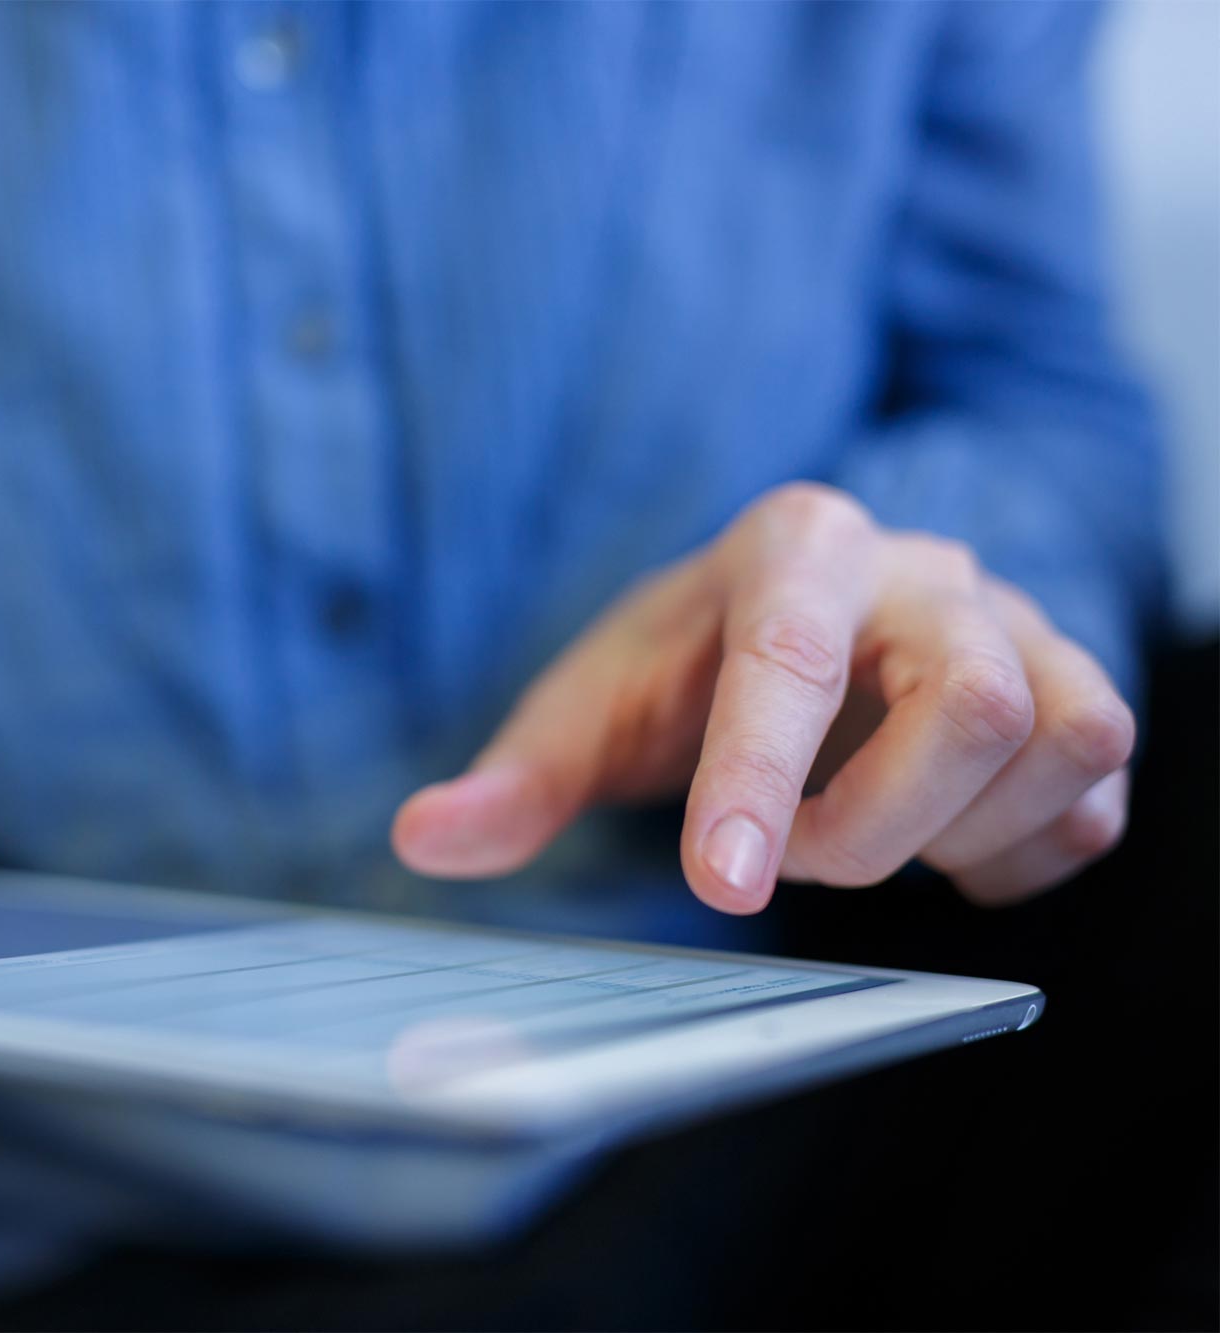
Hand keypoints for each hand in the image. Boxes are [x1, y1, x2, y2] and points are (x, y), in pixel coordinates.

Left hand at [393, 484, 1135, 913]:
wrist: (802, 622)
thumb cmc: (689, 666)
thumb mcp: (594, 708)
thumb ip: (517, 777)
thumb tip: (422, 839)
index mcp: (793, 548)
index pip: (790, 660)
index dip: (758, 781)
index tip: (717, 887)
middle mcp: (923, 570)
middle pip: (967, 705)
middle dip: (869, 825)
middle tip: (790, 849)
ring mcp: (1018, 624)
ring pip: (1061, 741)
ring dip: (952, 835)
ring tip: (862, 825)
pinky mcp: (1075, 691)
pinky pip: (1097, 799)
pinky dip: (1018, 855)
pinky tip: (936, 840)